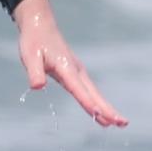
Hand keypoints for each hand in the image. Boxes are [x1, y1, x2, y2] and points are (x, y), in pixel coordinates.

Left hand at [12, 0, 126, 127]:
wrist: (40, 26)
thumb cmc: (34, 41)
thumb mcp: (29, 56)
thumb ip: (34, 71)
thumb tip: (37, 86)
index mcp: (66, 67)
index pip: (78, 89)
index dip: (87, 102)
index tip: (98, 114)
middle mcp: (76, 70)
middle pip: (94, 93)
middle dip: (107, 109)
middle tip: (122, 123)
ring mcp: (78, 72)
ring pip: (95, 93)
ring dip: (106, 108)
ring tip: (119, 124)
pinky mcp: (76, 73)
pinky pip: (90, 91)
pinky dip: (98, 102)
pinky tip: (101, 113)